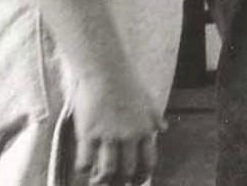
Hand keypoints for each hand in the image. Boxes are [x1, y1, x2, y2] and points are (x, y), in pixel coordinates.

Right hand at [70, 70, 163, 185]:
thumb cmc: (127, 82)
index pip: (149, 160)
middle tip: (116, 184)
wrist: (106, 70)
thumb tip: (163, 128)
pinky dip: (84, 169)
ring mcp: (109, 136)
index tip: (137, 181)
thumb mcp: (148, 100)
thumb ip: (155, 118)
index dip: (143, 175)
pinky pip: (86, 161)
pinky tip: (82, 169)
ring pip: (108, 170)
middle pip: (128, 169)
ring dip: (103, 180)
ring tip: (97, 181)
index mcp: (146, 129)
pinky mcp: (89, 133)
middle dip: (122, 181)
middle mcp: (129, 136)